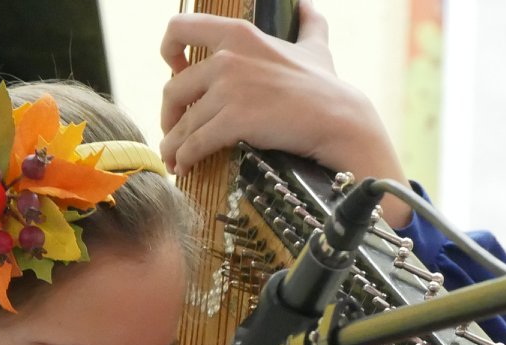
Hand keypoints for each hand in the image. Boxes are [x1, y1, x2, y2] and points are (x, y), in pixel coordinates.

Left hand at [157, 0, 411, 225]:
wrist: (337, 118)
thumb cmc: (324, 86)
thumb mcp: (314, 46)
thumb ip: (308, 24)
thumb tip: (308, 6)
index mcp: (237, 34)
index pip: (179, 28)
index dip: (168, 51)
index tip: (174, 71)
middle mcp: (226, 58)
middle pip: (173, 88)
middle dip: (168, 116)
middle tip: (173, 132)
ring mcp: (229, 90)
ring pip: (182, 123)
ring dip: (172, 145)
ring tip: (173, 160)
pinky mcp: (233, 121)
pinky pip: (194, 144)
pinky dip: (184, 158)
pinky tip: (184, 168)